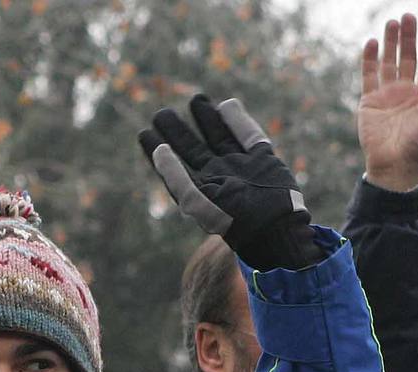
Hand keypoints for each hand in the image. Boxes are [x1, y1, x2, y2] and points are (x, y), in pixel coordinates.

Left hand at [138, 94, 323, 270]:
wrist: (273, 227)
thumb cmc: (232, 218)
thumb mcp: (196, 200)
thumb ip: (176, 177)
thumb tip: (160, 149)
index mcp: (202, 189)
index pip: (176, 166)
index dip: (159, 150)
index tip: (145, 132)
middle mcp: (220, 177)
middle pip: (194, 149)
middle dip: (178, 131)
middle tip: (162, 114)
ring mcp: (242, 167)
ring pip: (220, 137)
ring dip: (207, 119)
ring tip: (196, 99)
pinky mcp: (263, 160)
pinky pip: (248, 135)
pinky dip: (238, 120)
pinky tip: (226, 104)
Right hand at [359, 13, 417, 192]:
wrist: (394, 165)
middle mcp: (406, 89)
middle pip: (408, 56)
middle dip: (408, 37)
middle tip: (407, 16)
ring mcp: (387, 93)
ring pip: (389, 61)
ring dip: (390, 42)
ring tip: (391, 22)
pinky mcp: (370, 100)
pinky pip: (369, 75)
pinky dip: (369, 59)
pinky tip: (371, 43)